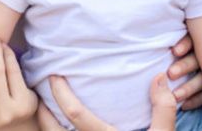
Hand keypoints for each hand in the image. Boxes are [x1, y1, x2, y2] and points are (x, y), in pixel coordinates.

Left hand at [38, 74, 176, 130]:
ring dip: (45, 125)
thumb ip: (162, 109)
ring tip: (44, 110)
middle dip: (42, 110)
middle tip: (39, 92)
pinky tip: (60, 129)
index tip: (54, 76)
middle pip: (52, 130)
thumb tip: (159, 76)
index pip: (75, 114)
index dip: (60, 93)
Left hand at [168, 34, 201, 109]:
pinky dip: (196, 100)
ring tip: (175, 95)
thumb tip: (153, 17)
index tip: (174, 51)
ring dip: (189, 87)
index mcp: (199, 38)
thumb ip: (174, 29)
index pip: (194, 38)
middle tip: (171, 73)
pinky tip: (185, 105)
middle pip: (198, 59)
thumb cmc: (187, 41)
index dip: (185, 44)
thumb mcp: (185, 31)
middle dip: (184, 66)